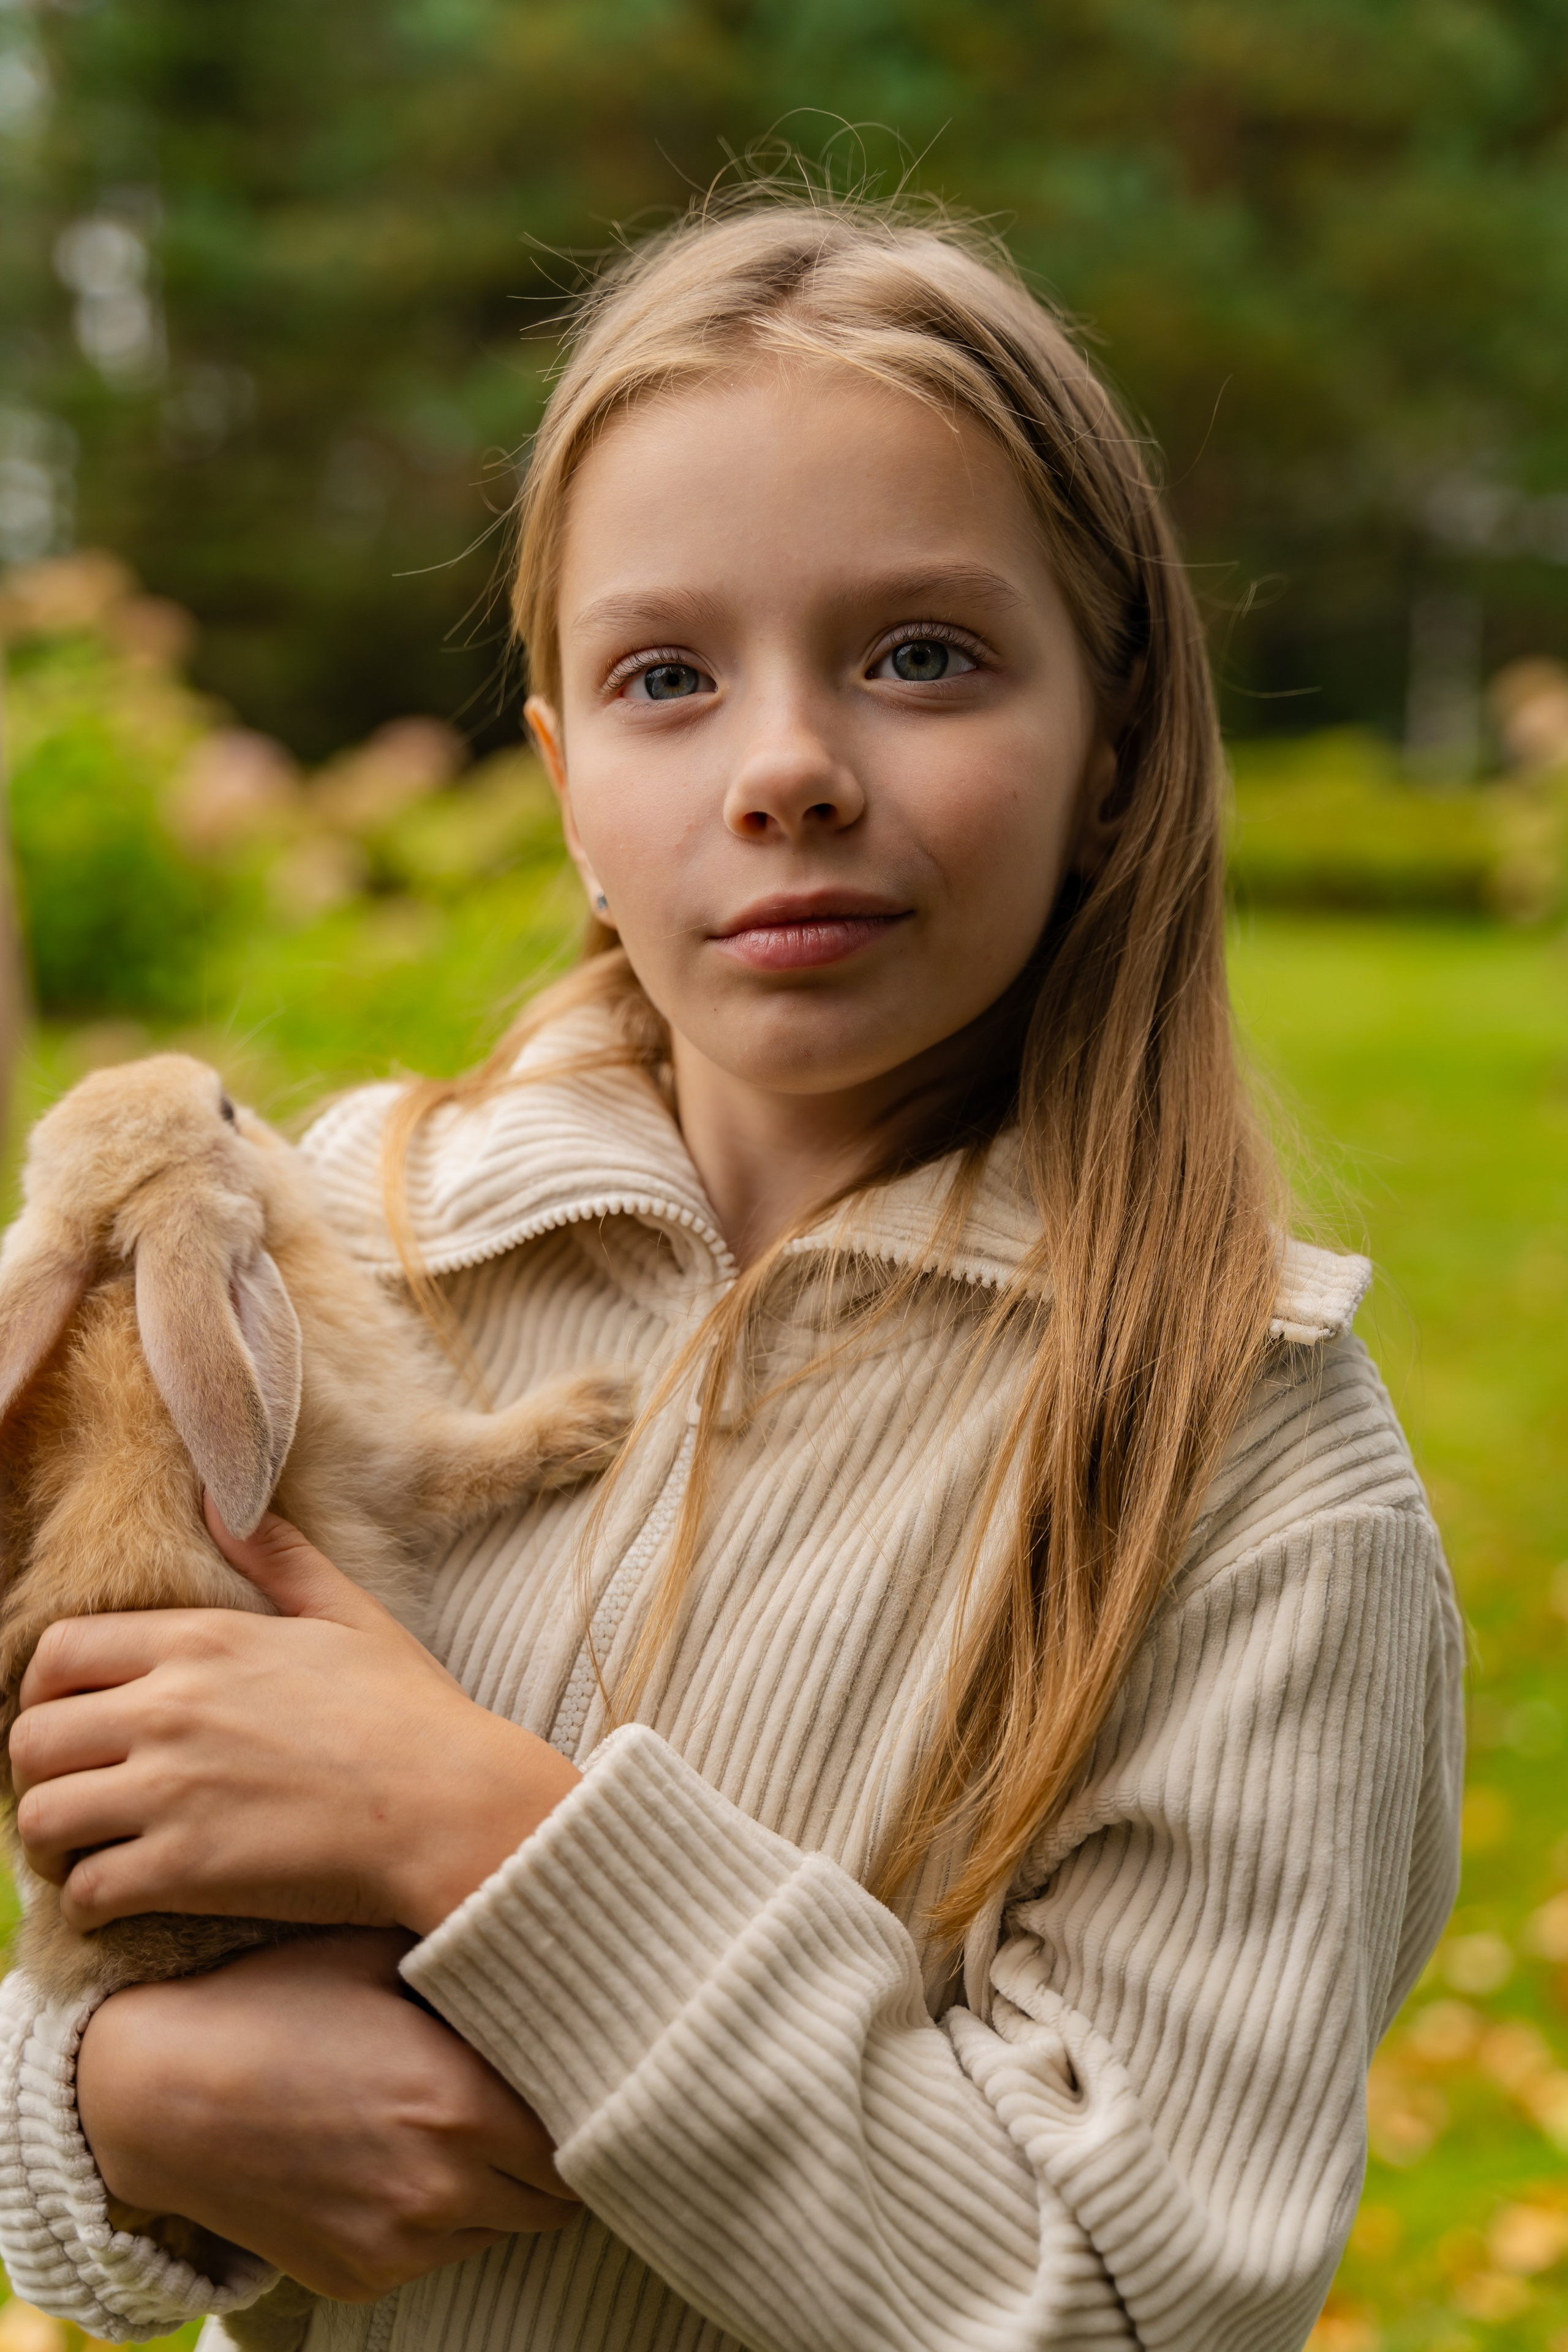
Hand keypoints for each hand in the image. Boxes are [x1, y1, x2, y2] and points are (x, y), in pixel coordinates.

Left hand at [10, 1503, 580, 1936]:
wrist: (451, 1804)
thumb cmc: (408, 1711)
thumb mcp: (347, 1612)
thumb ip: (275, 1556)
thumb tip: (220, 1496)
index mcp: (201, 1643)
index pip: (59, 1652)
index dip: (43, 1690)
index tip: (72, 1719)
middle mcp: (169, 1710)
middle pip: (30, 1739)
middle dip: (42, 1771)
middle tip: (80, 1791)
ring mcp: (171, 1791)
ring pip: (39, 1818)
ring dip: (56, 1841)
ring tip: (91, 1848)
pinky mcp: (184, 1870)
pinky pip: (85, 1892)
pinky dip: (92, 1901)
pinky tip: (128, 1897)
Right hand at [76, 1930, 579, 2299]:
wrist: (159, 2091)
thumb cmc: (278, 2000)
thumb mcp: (383, 1959)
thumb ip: (475, 1973)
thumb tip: (552, 1969)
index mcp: (463, 2103)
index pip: (580, 2137)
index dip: (584, 2106)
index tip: (574, 2077)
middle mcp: (442, 2188)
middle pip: (552, 2199)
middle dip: (547, 2156)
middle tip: (521, 2104)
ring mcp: (397, 2245)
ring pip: (496, 2229)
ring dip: (494, 2189)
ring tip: (449, 2125)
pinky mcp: (356, 2278)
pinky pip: (431, 2255)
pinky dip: (432, 2218)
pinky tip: (392, 2157)